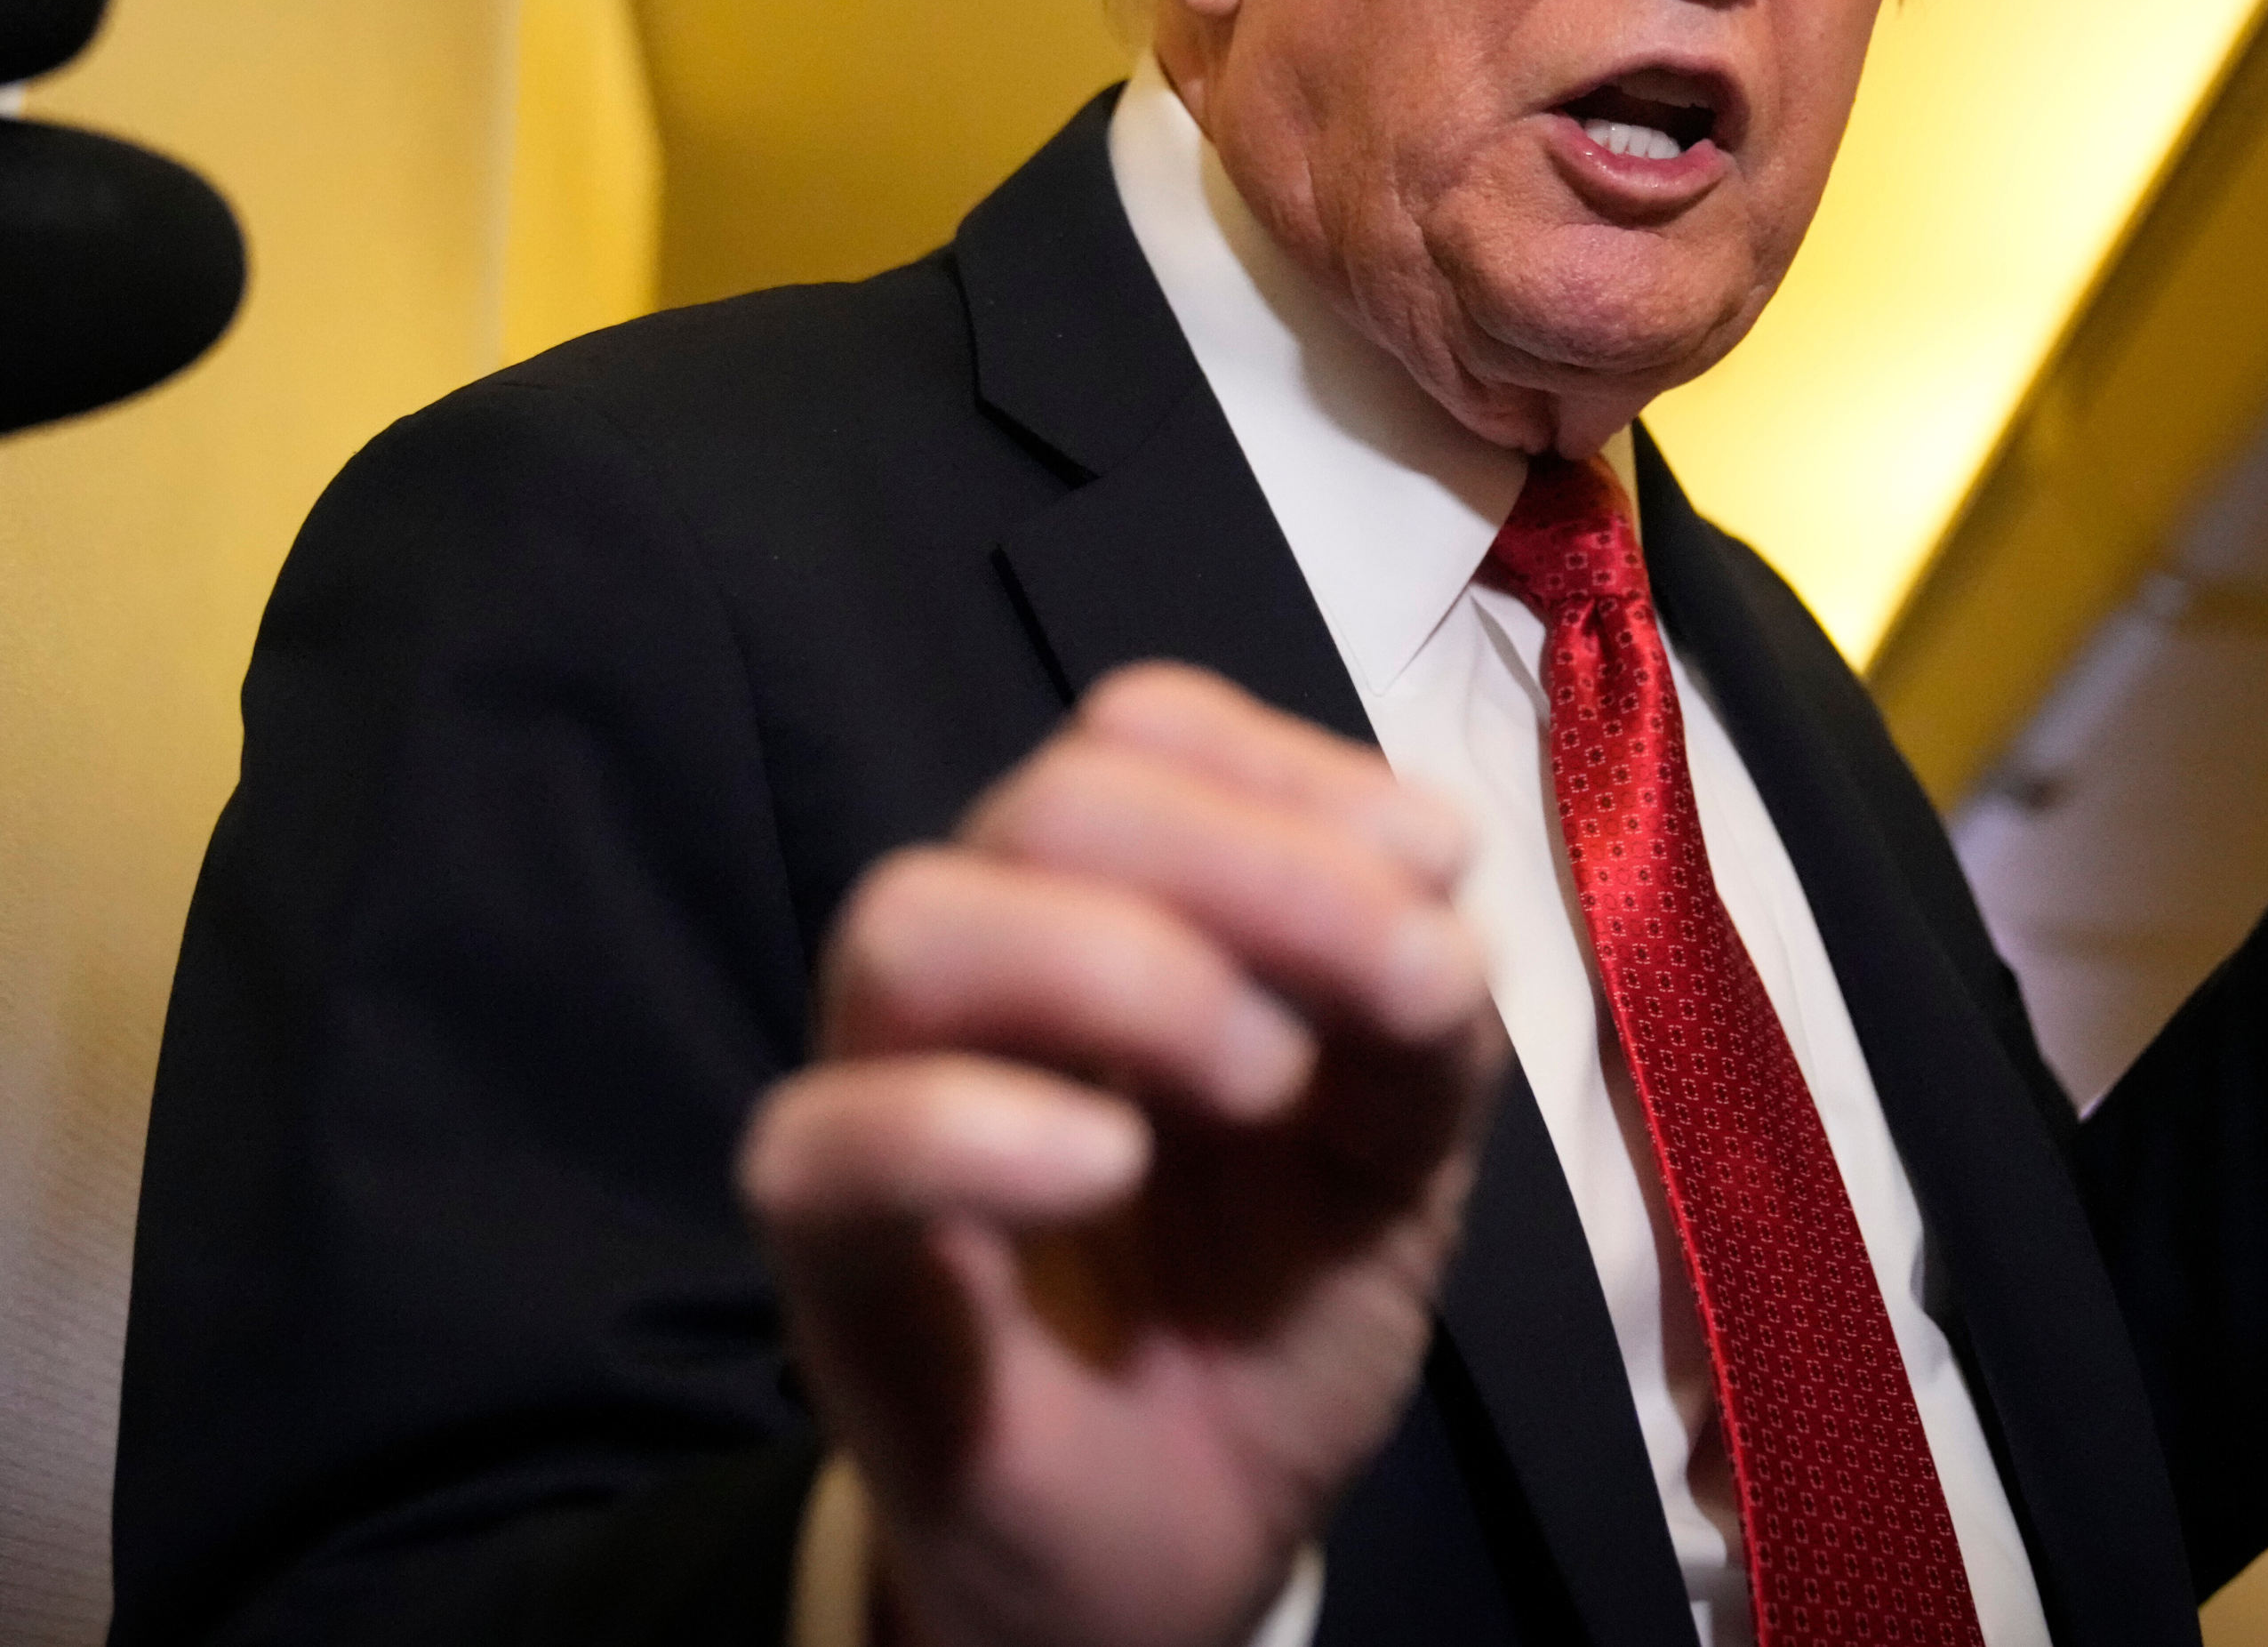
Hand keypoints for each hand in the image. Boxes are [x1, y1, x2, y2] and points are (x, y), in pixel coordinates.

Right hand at [738, 663, 1501, 1646]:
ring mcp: (889, 1092)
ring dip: (1118, 965)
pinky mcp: (830, 1251)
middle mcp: (986, 963)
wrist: (1190, 1537)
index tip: (1437, 869)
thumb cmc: (1273, 1305)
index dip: (1295, 770)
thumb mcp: (1400, 1148)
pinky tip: (1108, 1165)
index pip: (1144, 730)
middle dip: (1248, 862)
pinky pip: (830, 1142)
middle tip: (1385, 990)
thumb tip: (1435, 906)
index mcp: (1115, 902)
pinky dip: (973, 1127)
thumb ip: (1420, 1019)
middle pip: (1049, 799)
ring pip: (913, 924)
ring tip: (1265, 1079)